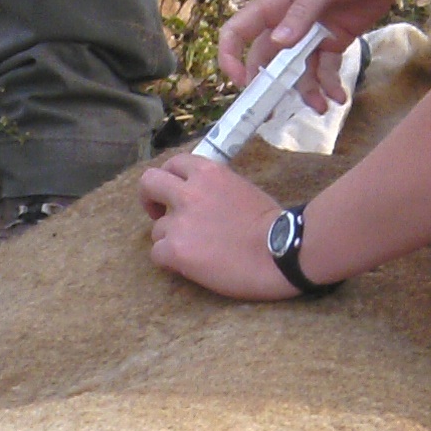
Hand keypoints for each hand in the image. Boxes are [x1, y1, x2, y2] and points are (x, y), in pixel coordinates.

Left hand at [138, 155, 294, 299]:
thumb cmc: (274, 224)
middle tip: (159, 214)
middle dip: (150, 199)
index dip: (170, 179)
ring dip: (170, 239)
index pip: (174, 163)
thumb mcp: (242, 188)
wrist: (282, 252)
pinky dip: (169, 261)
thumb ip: (216, 188)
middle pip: (148, 183)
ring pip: (156, 229)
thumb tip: (203, 200)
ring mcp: (180, 222)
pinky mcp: (177, 250)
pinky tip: (189, 266)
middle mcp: (189, 192)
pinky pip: (157, 254)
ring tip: (194, 251)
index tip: (175, 194)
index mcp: (208, 172)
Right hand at [225, 0, 426, 109]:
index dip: (231, 57)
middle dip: (269, 86)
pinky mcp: (336, 38)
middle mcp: (289, 21)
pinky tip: (339, 97)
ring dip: (306, 90)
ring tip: (321, 107)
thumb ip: (301, 13)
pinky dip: (330, 84)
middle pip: (268, 59)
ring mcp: (313, 32)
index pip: (239, 32)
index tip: (241, 83)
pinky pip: (327, 68)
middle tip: (273, 113)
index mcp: (276, 4)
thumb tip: (278, 43)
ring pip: (299, 69)